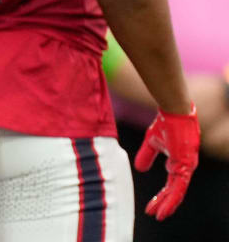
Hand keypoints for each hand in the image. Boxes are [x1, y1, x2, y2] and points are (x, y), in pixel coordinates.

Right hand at [135, 105, 199, 219]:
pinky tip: (164, 205)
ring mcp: (187, 166)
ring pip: (178, 192)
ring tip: (159, 215)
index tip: (151, 207)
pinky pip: (179, 186)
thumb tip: (139, 169)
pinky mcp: (185, 164)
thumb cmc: (165, 123)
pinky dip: (172, 197)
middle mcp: (185, 168)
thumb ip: (147, 156)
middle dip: (165, 204)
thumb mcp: (151, 142)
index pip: (172, 186)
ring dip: (168, 204)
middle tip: (155, 216)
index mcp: (179, 163)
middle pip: (176, 192)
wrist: (173, 111)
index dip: (163, 197)